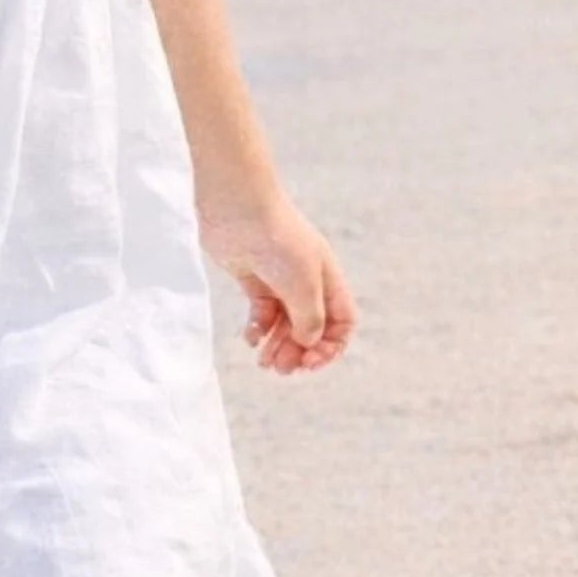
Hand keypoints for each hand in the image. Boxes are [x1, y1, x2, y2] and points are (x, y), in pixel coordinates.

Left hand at [202, 195, 355, 375]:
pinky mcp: (253, 277)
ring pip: (285, 324)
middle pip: (311, 328)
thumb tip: (308, 344)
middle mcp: (306, 280)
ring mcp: (279, 279)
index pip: (341, 322)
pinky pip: (261, 313)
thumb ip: (310, 320)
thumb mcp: (303, 286)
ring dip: (278, 346)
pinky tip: (250, 338)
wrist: (236, 207)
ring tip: (264, 363)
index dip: (330, 347)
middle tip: (281, 369)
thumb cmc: (276, 240)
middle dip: (299, 352)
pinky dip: (257, 329)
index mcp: (328, 280)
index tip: (310, 362)